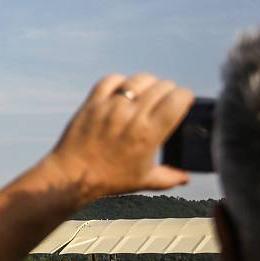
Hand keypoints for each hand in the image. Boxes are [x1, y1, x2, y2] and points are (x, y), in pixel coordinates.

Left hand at [47, 73, 192, 200]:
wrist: (72, 176)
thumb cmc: (109, 180)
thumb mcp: (144, 181)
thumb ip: (169, 177)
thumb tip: (186, 177)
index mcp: (148, 134)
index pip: (178, 99)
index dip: (185, 97)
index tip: (183, 102)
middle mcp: (131, 116)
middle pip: (162, 86)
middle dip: (169, 91)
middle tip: (165, 101)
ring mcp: (111, 107)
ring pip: (139, 79)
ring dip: (148, 84)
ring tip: (146, 94)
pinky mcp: (93, 102)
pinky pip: (111, 79)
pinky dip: (120, 82)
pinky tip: (123, 92)